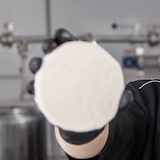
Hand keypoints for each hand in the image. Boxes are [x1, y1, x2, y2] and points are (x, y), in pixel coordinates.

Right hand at [28, 29, 131, 144]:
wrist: (86, 124)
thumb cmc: (97, 104)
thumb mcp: (111, 100)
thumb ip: (121, 99)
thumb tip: (127, 97)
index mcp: (78, 62)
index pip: (69, 43)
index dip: (63, 36)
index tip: (62, 36)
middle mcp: (63, 68)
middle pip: (51, 50)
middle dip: (47, 44)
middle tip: (49, 47)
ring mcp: (52, 80)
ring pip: (39, 67)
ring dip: (36, 63)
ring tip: (39, 65)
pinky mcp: (45, 95)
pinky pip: (35, 88)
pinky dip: (32, 86)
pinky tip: (34, 88)